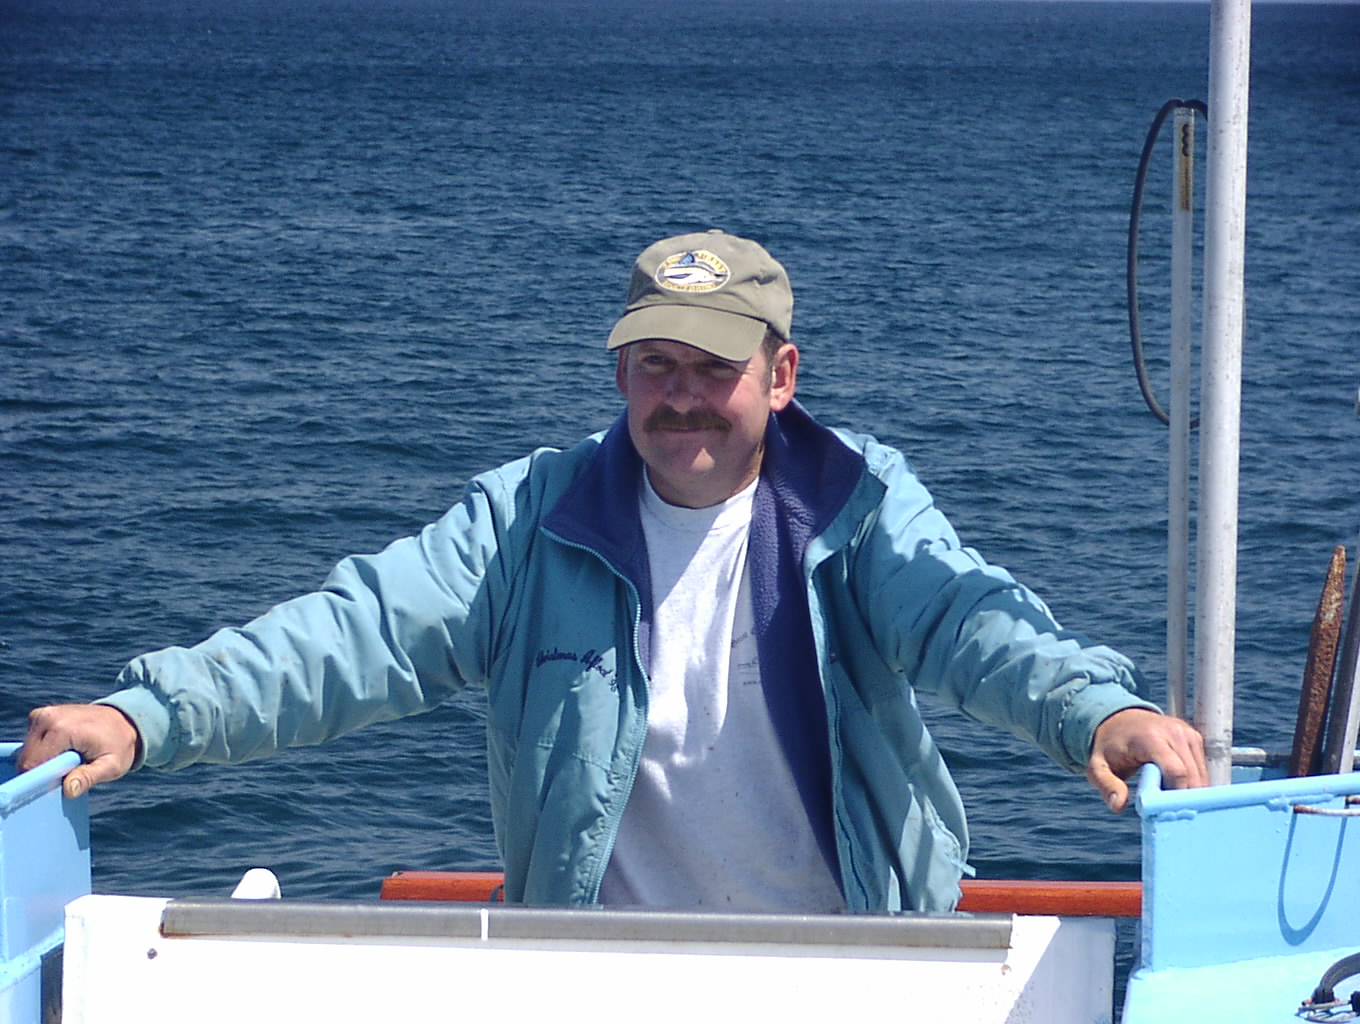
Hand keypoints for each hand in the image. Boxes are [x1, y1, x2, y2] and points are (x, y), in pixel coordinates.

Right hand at [17, 704, 140, 797]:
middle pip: (27, 758)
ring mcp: (42, 714)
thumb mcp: (111, 766)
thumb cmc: (119, 745)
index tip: (58, 783)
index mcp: (62, 730)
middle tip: (68, 771)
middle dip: (43, 770)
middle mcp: (47, 717)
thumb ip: (89, 777)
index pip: (32, 765)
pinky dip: (43, 750)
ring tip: (69, 759)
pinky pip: (31, 742)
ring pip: (27, 751)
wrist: (124, 721)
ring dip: (43, 760)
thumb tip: (68, 790)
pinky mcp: (41, 715)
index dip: (41, 779)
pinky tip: (63, 751)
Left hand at [1086, 707, 1207, 812]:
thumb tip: (1118, 806)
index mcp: (1150, 738)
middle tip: (1168, 812)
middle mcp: (1173, 732)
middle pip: (1192, 776)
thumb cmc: (1109, 747)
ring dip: (1190, 792)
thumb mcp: (1097, 767)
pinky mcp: (1194, 737)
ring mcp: (1186, 733)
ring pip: (1201, 774)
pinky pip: (1202, 768)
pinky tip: (1176, 789)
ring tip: (1169, 799)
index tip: (1164, 811)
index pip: (1177, 772)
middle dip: (1183, 798)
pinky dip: (1194, 783)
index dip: (1175, 795)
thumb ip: (1107, 786)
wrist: (1119, 721)